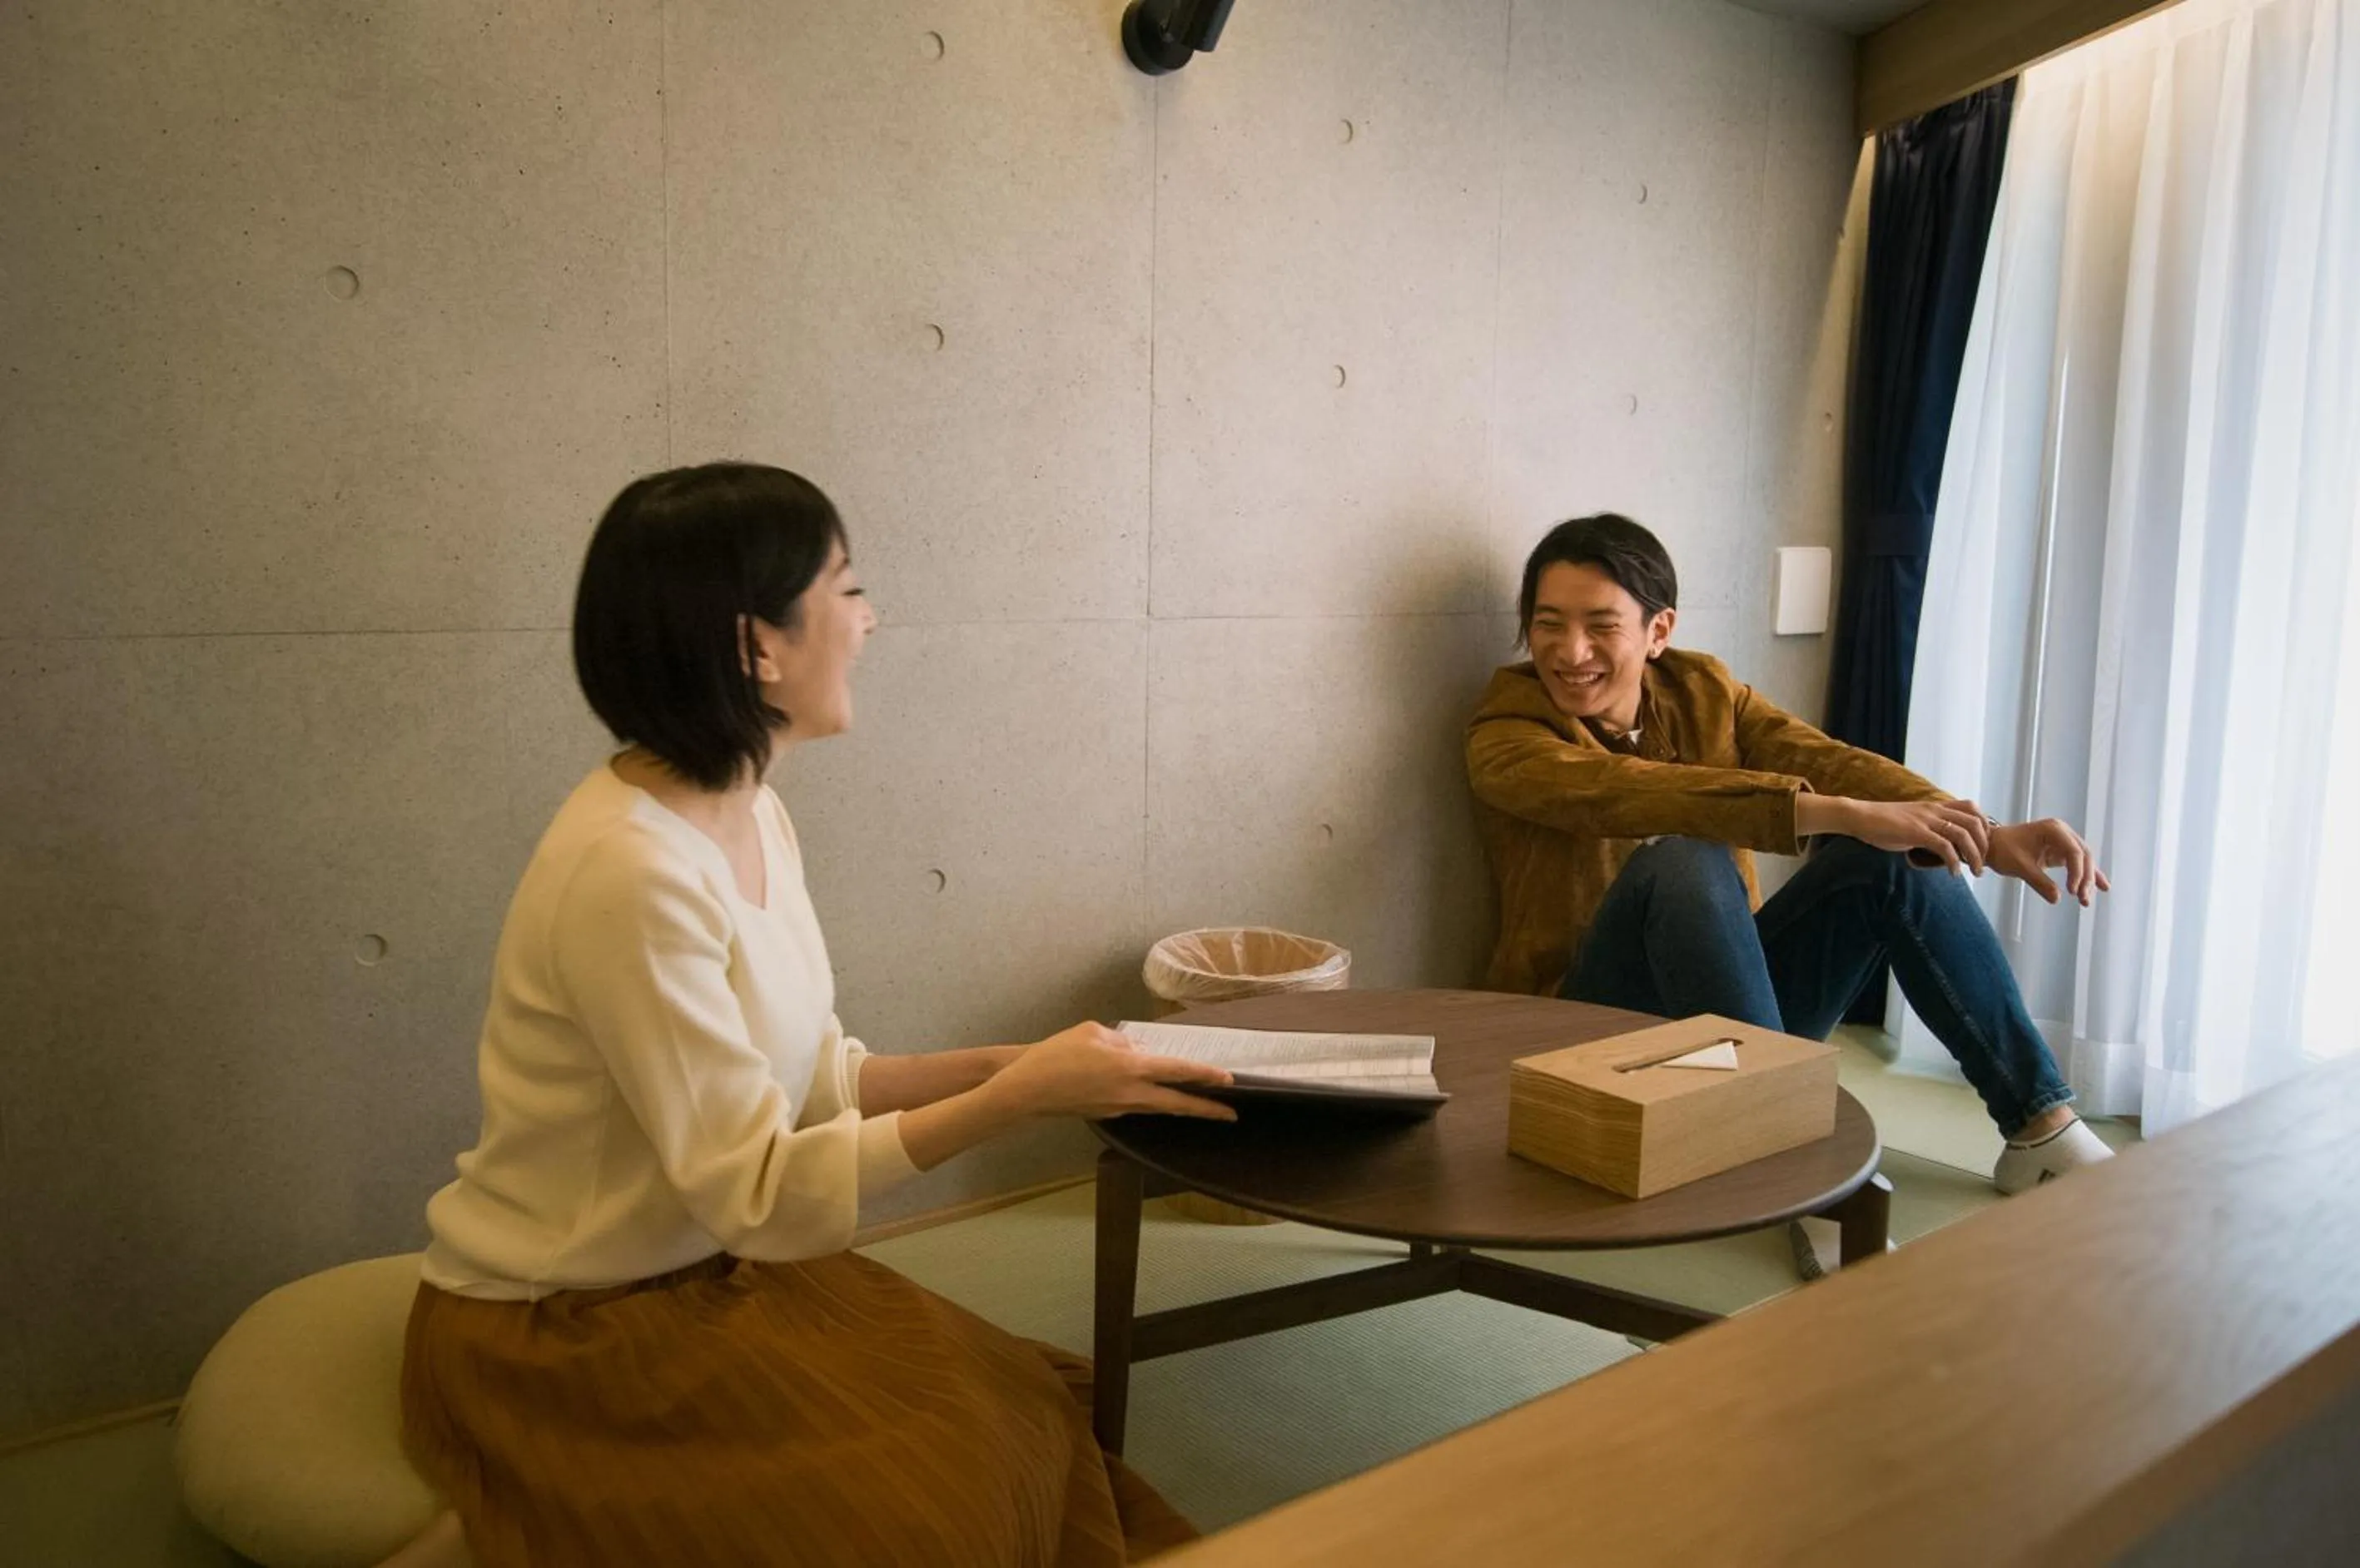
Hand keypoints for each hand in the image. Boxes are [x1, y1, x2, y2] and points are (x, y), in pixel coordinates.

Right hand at [985, 1023, 1236, 1122]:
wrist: (1027, 1090)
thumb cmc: (1057, 1054)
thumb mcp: (1092, 1033)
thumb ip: (1122, 1042)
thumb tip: (1138, 1051)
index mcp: (1130, 1068)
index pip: (1178, 1072)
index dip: (1206, 1076)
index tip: (1229, 1080)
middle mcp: (1130, 1093)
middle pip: (1176, 1104)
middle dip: (1205, 1109)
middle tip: (1230, 1114)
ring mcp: (1118, 1108)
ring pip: (1157, 1106)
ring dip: (1179, 1104)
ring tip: (1200, 1101)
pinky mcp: (1106, 1113)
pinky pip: (1135, 1104)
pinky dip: (1150, 1098)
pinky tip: (1152, 1090)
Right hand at [1803, 796, 1992, 873]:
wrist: (1859, 816)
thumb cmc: (1881, 821)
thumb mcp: (1911, 820)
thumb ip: (1928, 827)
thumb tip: (1938, 844)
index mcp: (1935, 806)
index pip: (1972, 808)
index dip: (1984, 826)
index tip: (1982, 845)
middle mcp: (1934, 810)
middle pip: (1974, 822)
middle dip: (1984, 845)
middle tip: (1982, 863)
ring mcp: (1926, 820)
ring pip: (1963, 835)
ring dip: (1974, 856)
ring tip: (1974, 872)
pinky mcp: (1916, 832)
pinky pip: (1944, 847)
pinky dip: (1954, 863)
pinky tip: (1953, 874)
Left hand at [1988, 818, 2108, 905]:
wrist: (1992, 845)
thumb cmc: (2003, 850)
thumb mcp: (2019, 867)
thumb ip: (2039, 882)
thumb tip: (2057, 899)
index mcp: (2053, 830)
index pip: (2074, 851)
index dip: (2077, 873)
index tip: (2072, 891)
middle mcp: (2062, 832)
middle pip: (2083, 856)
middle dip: (2085, 879)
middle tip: (2083, 900)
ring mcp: (2063, 841)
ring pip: (2083, 861)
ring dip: (2087, 880)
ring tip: (2086, 901)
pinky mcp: (2061, 851)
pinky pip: (2078, 864)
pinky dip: (2087, 875)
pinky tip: (2103, 887)